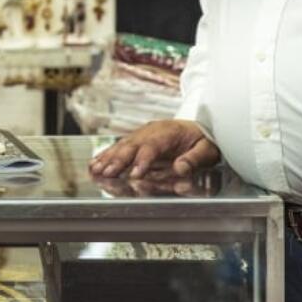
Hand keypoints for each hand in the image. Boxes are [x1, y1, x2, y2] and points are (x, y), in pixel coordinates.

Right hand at [87, 119, 219, 178]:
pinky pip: (119, 147)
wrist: (198, 127)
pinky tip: (95, 163)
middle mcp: (151, 131)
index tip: (136, 174)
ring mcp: (142, 135)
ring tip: (96, 170)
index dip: (143, 160)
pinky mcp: (137, 140)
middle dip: (118, 160)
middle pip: (132, 145)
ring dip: (108, 158)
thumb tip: (181, 168)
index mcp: (168, 132)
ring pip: (122, 146)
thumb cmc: (202, 140)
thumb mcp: (207, 149)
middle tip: (108, 173)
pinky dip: (106, 155)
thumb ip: (195, 159)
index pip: (153, 147)